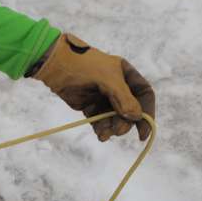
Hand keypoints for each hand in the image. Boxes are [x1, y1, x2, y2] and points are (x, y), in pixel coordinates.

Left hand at [32, 34, 155, 141]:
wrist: (54, 66)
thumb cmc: (83, 65)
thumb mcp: (107, 79)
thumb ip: (123, 98)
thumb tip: (137, 116)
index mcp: (126, 74)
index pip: (144, 95)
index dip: (147, 113)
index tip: (143, 132)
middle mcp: (118, 86)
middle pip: (130, 111)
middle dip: (125, 123)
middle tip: (117, 131)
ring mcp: (104, 97)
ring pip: (115, 119)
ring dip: (112, 128)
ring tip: (104, 134)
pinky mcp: (91, 107)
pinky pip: (101, 122)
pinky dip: (102, 129)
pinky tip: (100, 135)